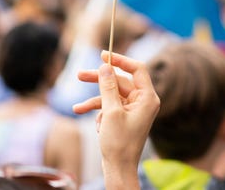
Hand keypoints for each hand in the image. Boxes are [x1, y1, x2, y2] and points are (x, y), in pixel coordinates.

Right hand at [73, 51, 159, 188]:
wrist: (119, 169)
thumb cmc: (119, 143)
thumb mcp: (111, 112)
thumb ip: (108, 87)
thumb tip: (105, 66)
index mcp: (147, 97)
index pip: (137, 69)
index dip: (120, 60)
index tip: (103, 55)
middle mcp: (143, 101)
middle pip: (120, 81)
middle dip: (99, 81)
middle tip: (79, 75)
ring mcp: (133, 109)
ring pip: (111, 95)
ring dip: (94, 100)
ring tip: (77, 108)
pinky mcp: (124, 117)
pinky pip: (109, 107)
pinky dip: (98, 112)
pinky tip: (88, 120)